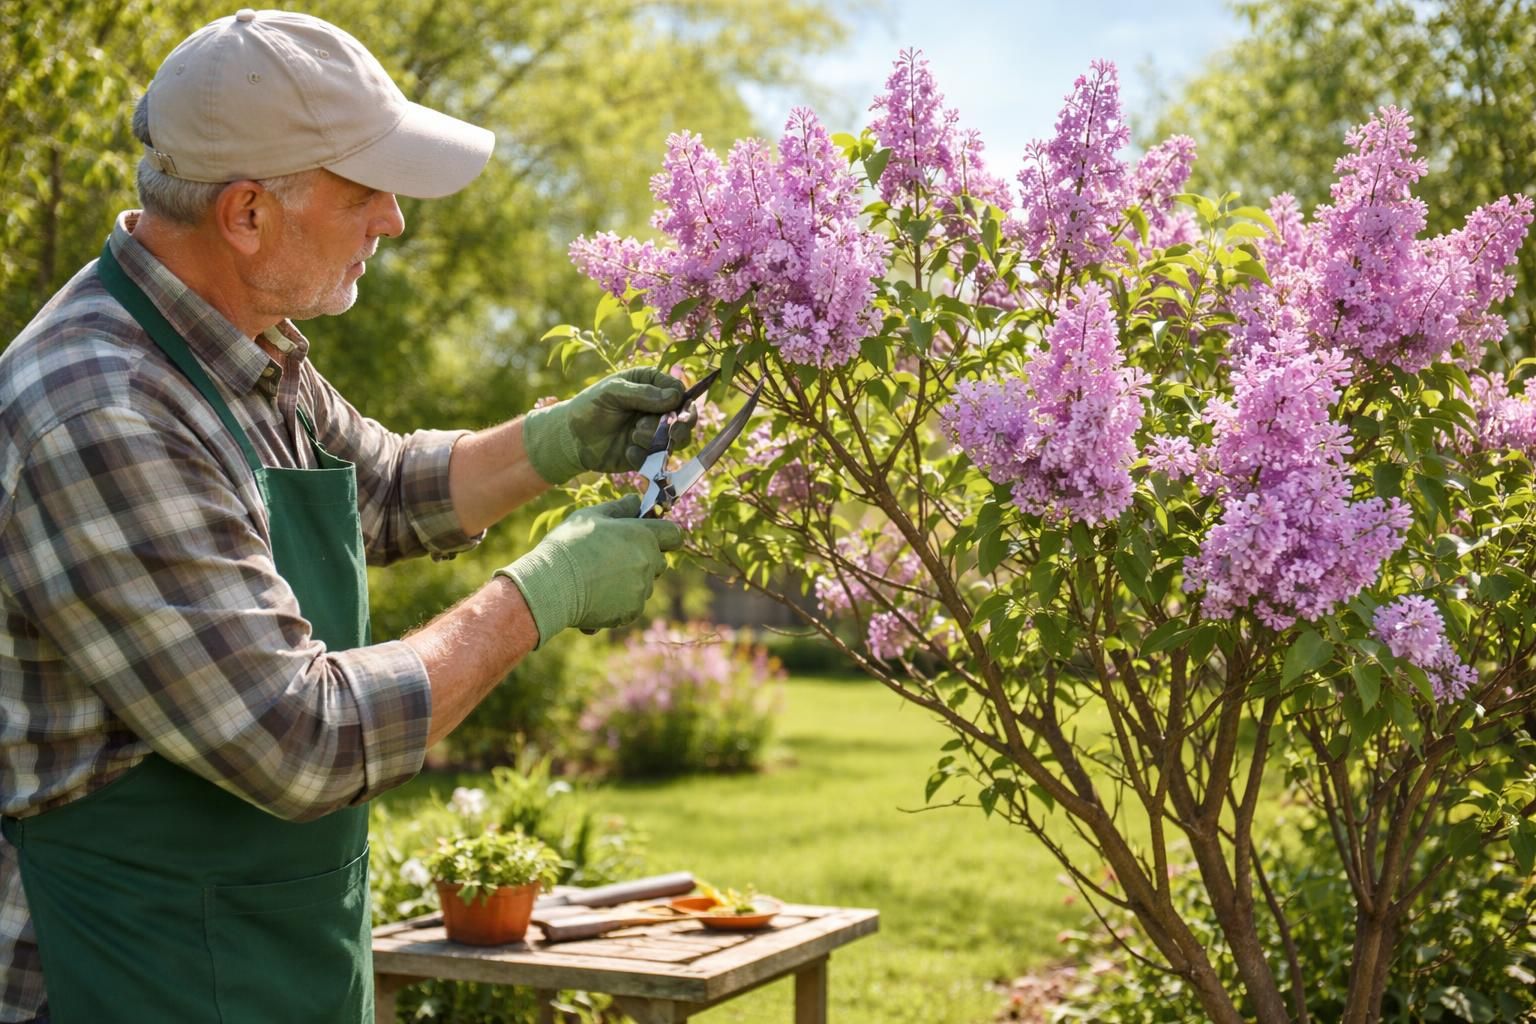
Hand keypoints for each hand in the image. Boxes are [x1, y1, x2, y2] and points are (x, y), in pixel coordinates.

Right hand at [493, 494, 684, 645]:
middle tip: (613, 558)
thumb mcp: (591, 516)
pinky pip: (631, 606)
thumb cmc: (569, 545)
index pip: (674, 534)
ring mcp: (641, 590)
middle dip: (644, 559)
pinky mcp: (631, 612)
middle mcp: (648, 563)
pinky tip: (592, 597)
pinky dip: (617, 603)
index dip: (665, 534)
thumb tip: (636, 500)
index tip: (650, 536)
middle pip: (660, 561)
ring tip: (597, 579)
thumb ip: (619, 508)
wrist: (552, 585)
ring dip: (629, 582)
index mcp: (642, 535)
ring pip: (644, 585)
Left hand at [522, 368, 694, 484]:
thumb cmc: (589, 407)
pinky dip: (646, 456)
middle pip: (686, 417)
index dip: (681, 401)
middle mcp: (658, 408)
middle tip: (668, 432)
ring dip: (658, 440)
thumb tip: (675, 397)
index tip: (671, 408)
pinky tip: (628, 452)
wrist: (571, 439)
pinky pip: (660, 458)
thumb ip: (642, 393)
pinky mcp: (649, 453)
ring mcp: (655, 432)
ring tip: (633, 436)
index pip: (679, 390)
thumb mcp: (612, 392)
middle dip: (678, 425)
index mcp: (651, 384)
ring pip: (677, 439)